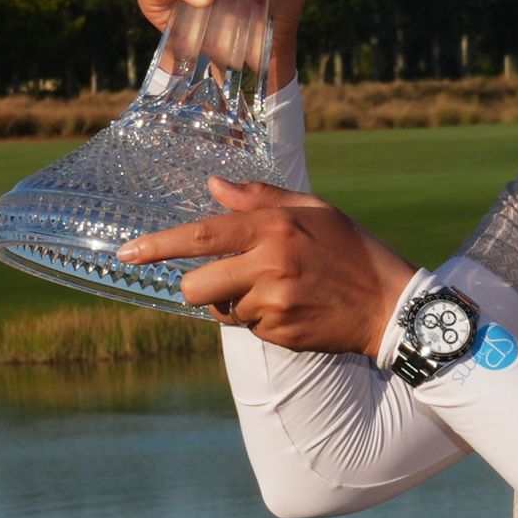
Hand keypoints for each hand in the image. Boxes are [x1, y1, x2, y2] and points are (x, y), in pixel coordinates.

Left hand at [117, 177, 416, 358]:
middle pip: (196, 285)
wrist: (390, 304)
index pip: (201, 235)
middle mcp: (270, 263)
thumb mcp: (314, 210)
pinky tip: (291, 308)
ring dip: (236, 303)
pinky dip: (260, 320)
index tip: (127, 253)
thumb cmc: (352, 249)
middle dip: (198, 287)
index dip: (158, 246)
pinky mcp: (280, 333)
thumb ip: (260, 198)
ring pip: (222, 309)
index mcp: (275, 227)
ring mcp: (274, 302)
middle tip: (221, 281)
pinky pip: (247, 328)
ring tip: (276, 291)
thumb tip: (213, 185)